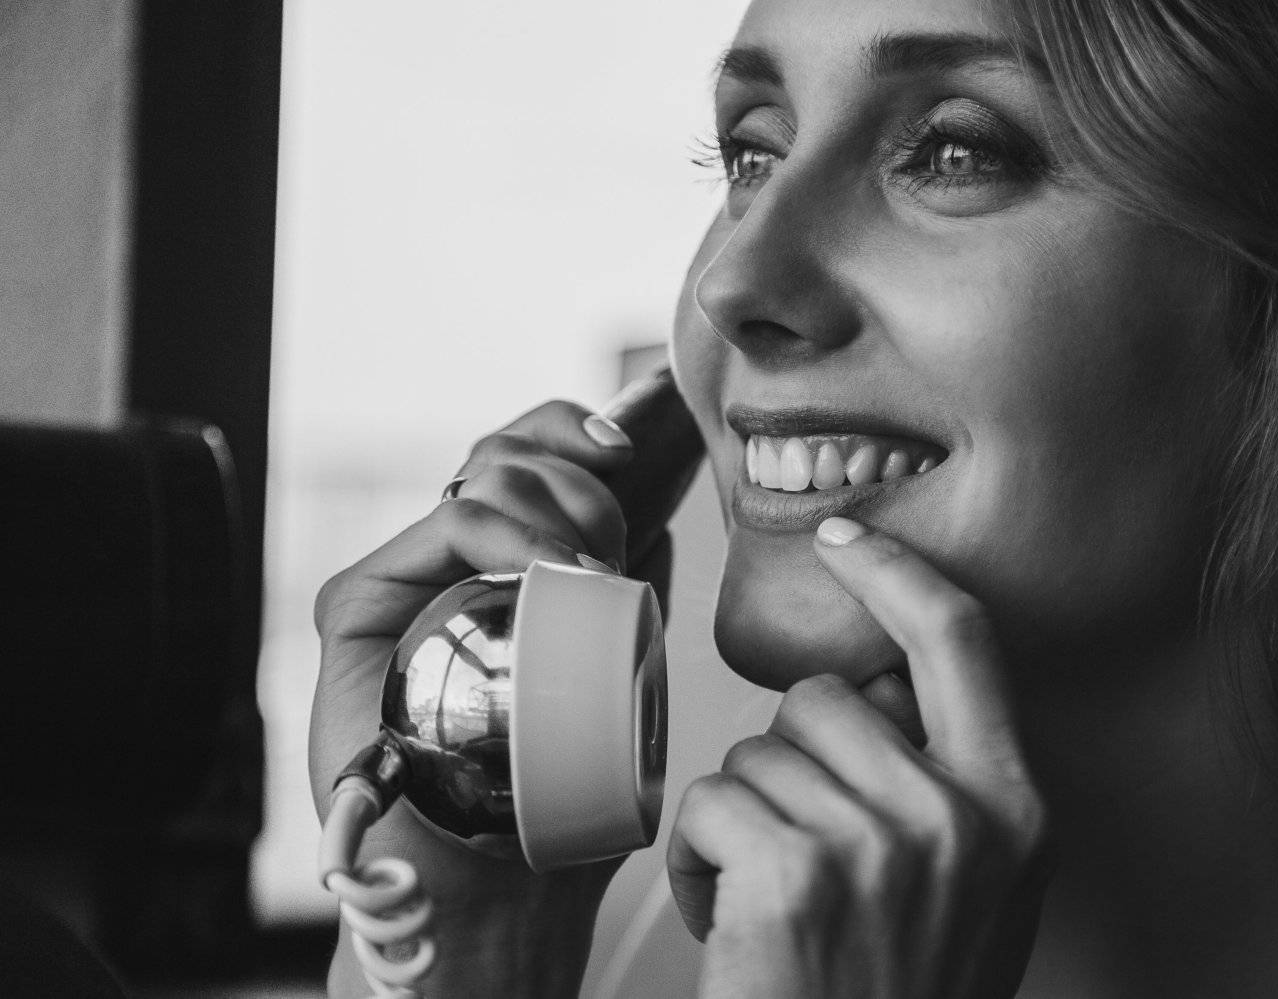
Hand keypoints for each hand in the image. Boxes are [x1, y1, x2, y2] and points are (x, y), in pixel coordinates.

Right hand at [310, 400, 640, 994]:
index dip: (577, 431)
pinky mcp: (362, 604)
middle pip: (509, 452)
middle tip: (608, 545)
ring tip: (587, 574)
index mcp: (510, 566)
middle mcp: (454, 563)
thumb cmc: (556, 792)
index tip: (631, 448)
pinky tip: (546, 571)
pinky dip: (502, 534)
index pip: (536, 458)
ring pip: (481, 479)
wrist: (493, 880)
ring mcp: (410, 578)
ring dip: (551, 506)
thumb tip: (661, 524)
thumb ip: (623, 600)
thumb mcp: (615, 680)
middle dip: (576, 477)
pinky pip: (438, 528)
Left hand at [668, 519, 1051, 998]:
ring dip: (740, 824)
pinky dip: (699, 862)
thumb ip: (937, 785)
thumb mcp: (965, 889)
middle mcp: (961, 816)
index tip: (848, 536)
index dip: (898, 573)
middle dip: (787, 768)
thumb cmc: (896, 996)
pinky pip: (709, 804)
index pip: (962, 641)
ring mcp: (884, 843)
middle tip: (799, 864)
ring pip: (754, 754)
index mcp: (1014, 808)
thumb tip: (867, 692)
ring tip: (773, 912)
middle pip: (824, 701)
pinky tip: (734, 929)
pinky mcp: (798, 873)